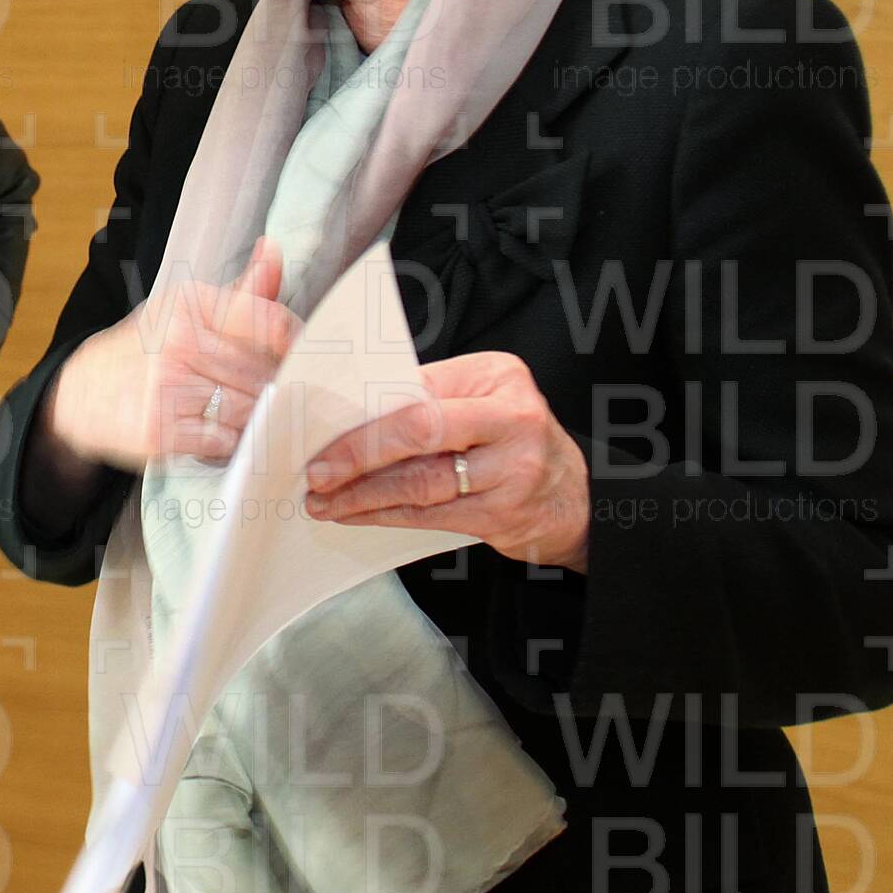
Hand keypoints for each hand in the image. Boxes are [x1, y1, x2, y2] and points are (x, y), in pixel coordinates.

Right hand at [40, 235, 301, 471]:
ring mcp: (168, 387)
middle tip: (270, 395)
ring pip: (248, 409)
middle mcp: (178, 341)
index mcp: (190, 305)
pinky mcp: (161, 430)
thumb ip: (241, 293)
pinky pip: (224, 441)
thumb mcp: (187, 311)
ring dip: (254, 418)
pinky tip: (217, 434)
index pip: (270, 323)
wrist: (81, 394)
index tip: (299, 358)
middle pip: (264, 373)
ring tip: (241, 414)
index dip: (295, 347)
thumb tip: (273, 251)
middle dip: (275, 387)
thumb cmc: (145, 351)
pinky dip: (229, 443)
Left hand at [300, 349, 591, 572]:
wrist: (575, 498)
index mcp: (499, 376)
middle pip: (419, 429)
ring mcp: (512, 470)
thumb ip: (428, 399)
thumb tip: (348, 414)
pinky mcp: (504, 514)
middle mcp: (512, 418)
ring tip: (324, 500)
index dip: (364, 411)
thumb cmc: (512, 440)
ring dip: (363, 493)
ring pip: (420, 481)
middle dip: (358, 452)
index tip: (318, 425)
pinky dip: (386, 515)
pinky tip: (356, 514)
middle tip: (317, 470)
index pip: (417, 389)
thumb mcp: (483, 401)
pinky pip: (430, 515)